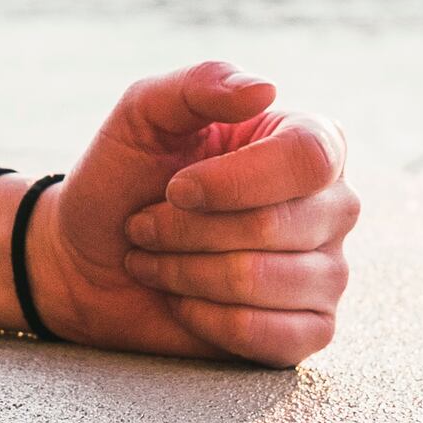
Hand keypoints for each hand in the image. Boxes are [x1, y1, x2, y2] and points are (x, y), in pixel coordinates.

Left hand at [0, 61, 357, 366]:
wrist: (90, 260)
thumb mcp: (144, 116)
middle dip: (188, 230)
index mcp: (310, 142)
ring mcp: (328, 272)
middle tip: (148, 225)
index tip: (175, 188)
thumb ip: (198, 85)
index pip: (307, 159)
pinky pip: (275, 337)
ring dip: (188, 274)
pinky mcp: (310, 330)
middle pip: (279, 225)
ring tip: (159, 260)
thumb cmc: (124, 181)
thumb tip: (266, 88)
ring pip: (268, 281)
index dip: (234, 181)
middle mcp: (333, 205)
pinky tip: (185, 302)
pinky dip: (210, 321)